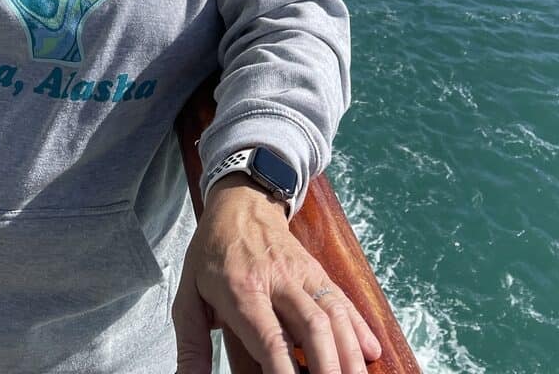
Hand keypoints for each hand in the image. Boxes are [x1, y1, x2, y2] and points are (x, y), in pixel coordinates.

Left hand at [173, 175, 381, 372]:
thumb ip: (191, 345)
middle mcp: (279, 280)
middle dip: (328, 366)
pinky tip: (370, 351)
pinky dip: (359, 326)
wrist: (242, 200)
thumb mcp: (188, 295)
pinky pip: (342, 299)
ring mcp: (303, 273)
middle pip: (313, 327)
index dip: (285, 371)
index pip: (270, 337)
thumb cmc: (212, 252)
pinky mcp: (317, 270)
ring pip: (334, 312)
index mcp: (242, 290)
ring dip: (349, 351)